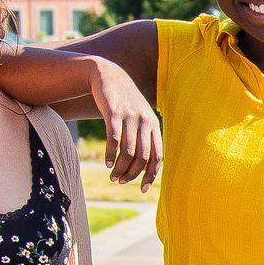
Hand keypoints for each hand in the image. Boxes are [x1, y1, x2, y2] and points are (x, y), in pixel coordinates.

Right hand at [89, 59, 162, 187]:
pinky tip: (106, 162)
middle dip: (132, 173)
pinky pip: (113, 139)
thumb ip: (142, 137)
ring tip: (112, 175)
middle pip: (143, 156)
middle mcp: (144, 121)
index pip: (158, 156)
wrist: (108, 76)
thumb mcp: (138, 117)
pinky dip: (110, 154)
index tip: (142, 189)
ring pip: (128, 151)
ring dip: (120, 167)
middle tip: (121, 181)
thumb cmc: (124, 102)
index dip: (151, 175)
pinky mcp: (114, 113)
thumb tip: (142, 166)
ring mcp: (130, 117)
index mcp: (153, 125)